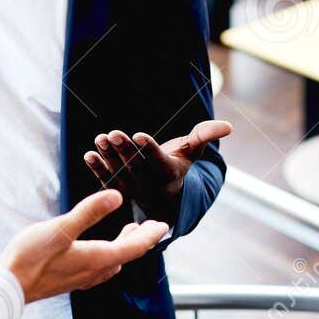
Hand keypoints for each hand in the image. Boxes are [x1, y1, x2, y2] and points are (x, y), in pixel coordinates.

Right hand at [0, 190, 168, 303]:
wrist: (8, 288)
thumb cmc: (30, 257)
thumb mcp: (60, 229)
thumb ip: (88, 212)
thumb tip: (117, 196)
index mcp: (96, 258)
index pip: (133, 247)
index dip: (150, 235)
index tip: (164, 225)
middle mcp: (93, 271)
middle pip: (125, 255)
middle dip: (140, 240)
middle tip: (150, 227)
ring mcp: (81, 278)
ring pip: (112, 262)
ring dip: (123, 248)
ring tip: (127, 233)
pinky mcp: (69, 280)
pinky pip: (99, 268)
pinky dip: (108, 255)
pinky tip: (98, 252)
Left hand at [83, 119, 231, 222]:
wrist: (162, 191)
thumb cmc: (177, 163)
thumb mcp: (192, 151)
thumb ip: (205, 136)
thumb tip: (229, 126)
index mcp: (168, 172)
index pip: (157, 160)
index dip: (148, 148)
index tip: (138, 135)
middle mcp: (149, 183)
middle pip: (135, 164)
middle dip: (124, 149)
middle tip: (113, 133)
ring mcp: (131, 187)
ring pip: (118, 171)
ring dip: (108, 156)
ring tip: (101, 139)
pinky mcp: (117, 188)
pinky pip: (105, 179)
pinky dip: (97, 168)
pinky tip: (89, 155)